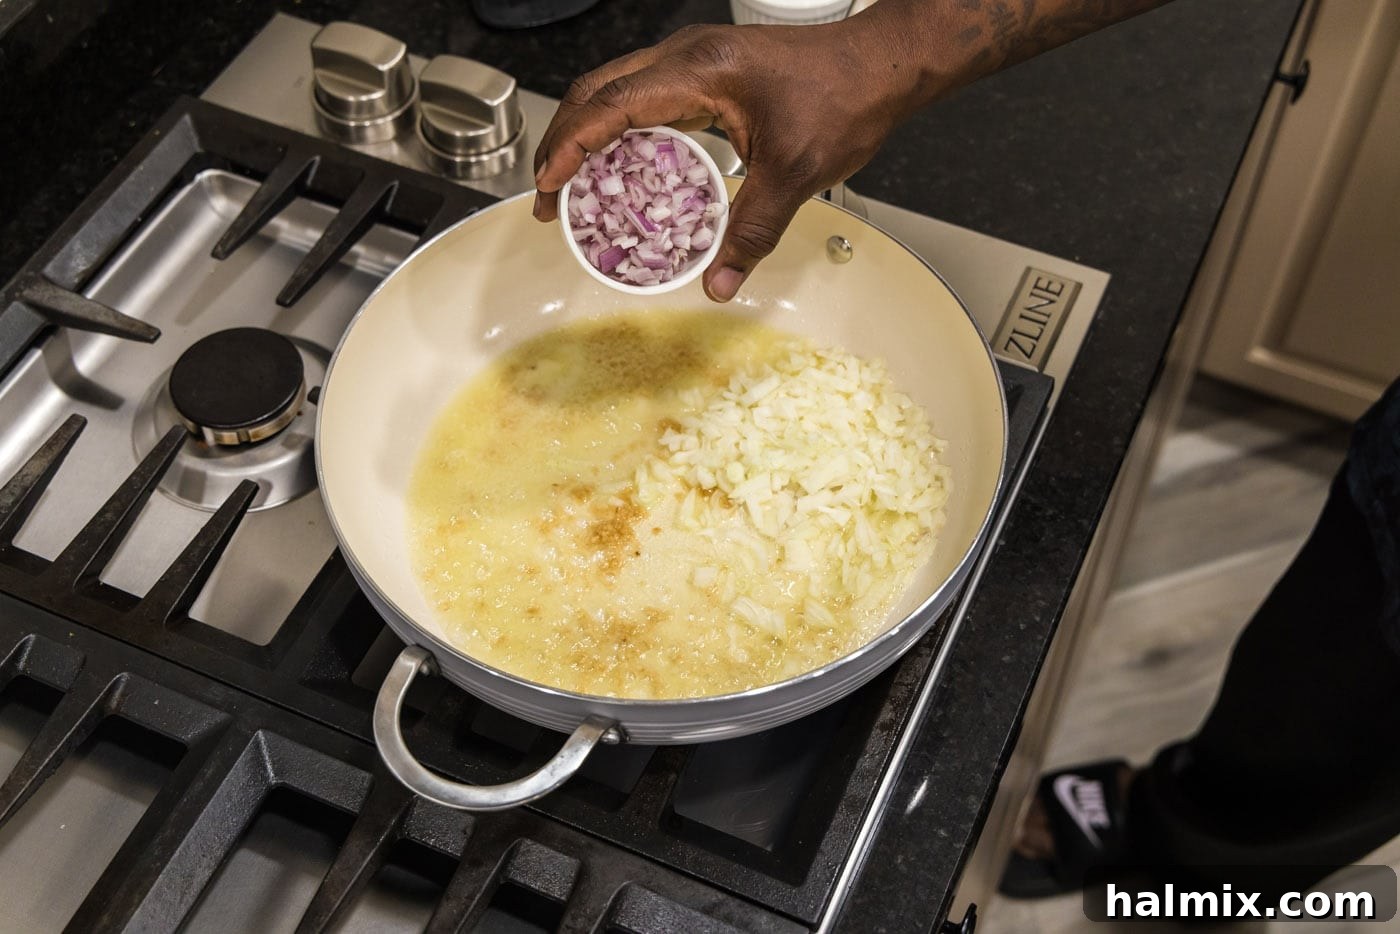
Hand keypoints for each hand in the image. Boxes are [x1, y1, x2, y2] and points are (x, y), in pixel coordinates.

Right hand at [531, 19, 927, 301]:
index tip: (547, 187)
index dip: (570, 147)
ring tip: (572, 185)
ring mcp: (696, 61)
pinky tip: (623, 169)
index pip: (611, 106)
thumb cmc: (846, 97)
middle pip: (598, 92)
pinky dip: (622, 132)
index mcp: (699, 70)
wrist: (882, 65)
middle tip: (548, 196)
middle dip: (563, 142)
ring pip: (617, 90)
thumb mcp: (794, 174)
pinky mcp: (708, 73)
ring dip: (588, 134)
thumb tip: (721, 284)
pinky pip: (647, 98)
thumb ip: (752, 232)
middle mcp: (688, 57)